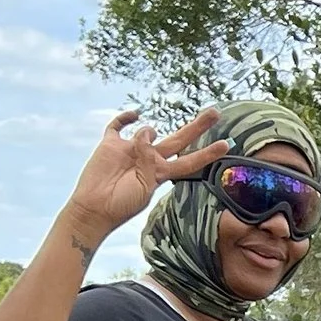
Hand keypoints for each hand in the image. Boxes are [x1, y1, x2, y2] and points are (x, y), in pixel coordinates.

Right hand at [62, 110, 228, 250]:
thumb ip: (149, 163)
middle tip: (215, 112)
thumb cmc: (121, 205)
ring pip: (149, 132)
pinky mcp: (110, 144)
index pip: (190, 161)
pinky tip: (134, 114)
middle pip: (179, 139)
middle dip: (198, 126)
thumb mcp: (144, 188)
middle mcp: (149, 159)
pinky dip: (126, 117)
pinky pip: (118, 126)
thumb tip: (146, 138)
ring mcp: (131, 150)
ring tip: (138, 150)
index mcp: (161, 174)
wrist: (93, 208)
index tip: (227, 144)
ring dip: (147, 134)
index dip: (208, 153)